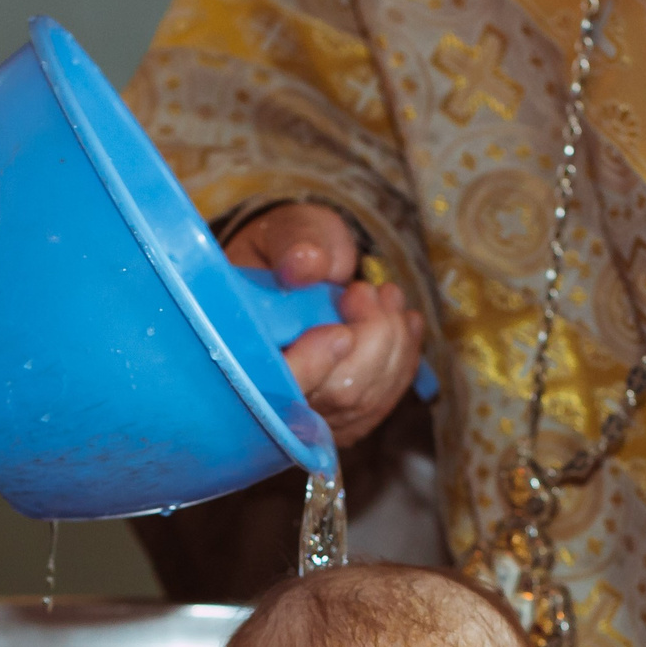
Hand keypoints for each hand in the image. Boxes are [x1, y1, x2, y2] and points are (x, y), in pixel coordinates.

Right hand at [223, 201, 424, 445]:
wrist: (302, 267)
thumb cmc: (290, 249)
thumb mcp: (287, 231)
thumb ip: (293, 244)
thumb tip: (307, 263)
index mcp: (240, 348)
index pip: (273, 386)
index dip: (310, 368)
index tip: (341, 333)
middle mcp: (271, 393)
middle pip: (333, 396)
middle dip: (370, 342)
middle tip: (367, 292)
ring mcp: (310, 411)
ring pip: (363, 401)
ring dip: (392, 345)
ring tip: (387, 296)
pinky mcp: (342, 415)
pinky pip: (381, 402)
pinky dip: (403, 359)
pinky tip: (405, 324)